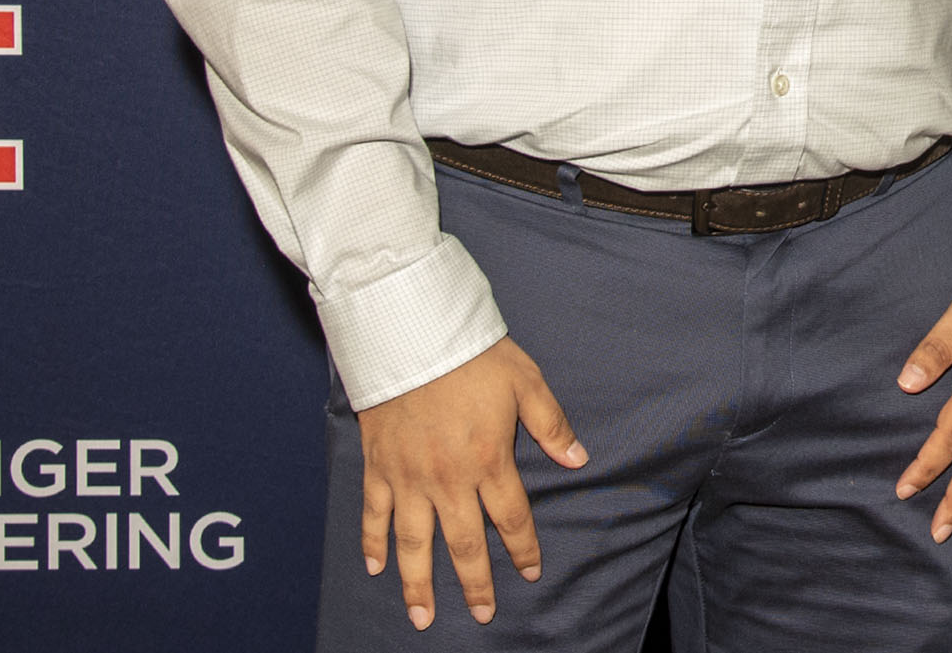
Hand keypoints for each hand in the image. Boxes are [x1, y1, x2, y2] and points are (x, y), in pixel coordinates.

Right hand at [357, 336, 586, 630]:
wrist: (412, 334)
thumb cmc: (473, 356)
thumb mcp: (526, 383)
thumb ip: (551, 426)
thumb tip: (578, 459)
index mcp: (488, 460)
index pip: (511, 518)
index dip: (523, 549)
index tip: (530, 573)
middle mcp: (448, 479)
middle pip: (462, 544)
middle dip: (474, 584)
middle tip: (482, 615)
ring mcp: (409, 477)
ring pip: (414, 543)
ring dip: (418, 584)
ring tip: (422, 618)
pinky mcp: (378, 467)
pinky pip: (374, 514)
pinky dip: (372, 544)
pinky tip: (376, 569)